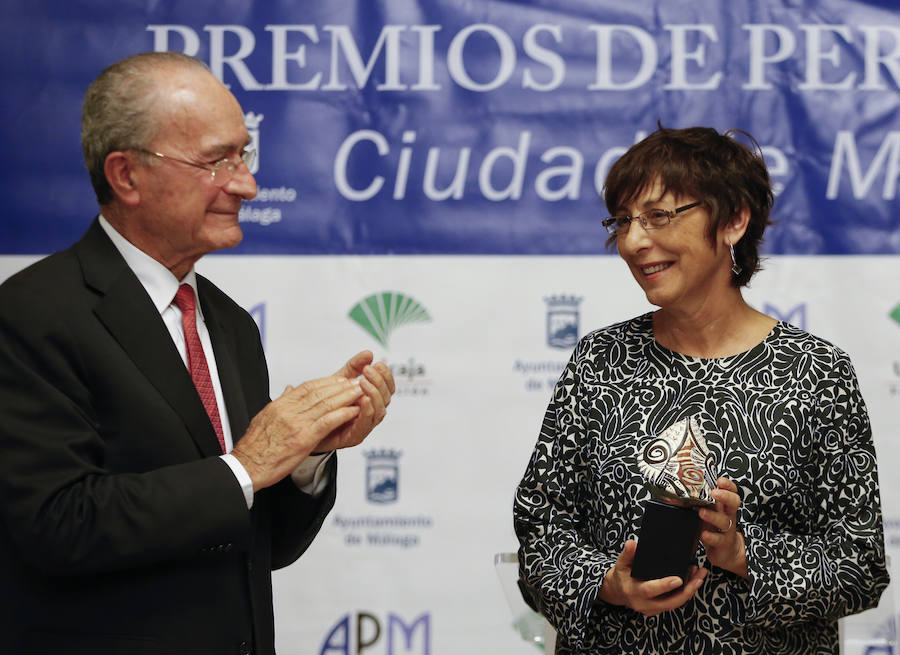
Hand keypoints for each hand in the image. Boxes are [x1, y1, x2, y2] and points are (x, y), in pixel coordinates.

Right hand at [232, 376, 363, 490]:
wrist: (246, 466)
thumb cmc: (255, 447)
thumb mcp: (264, 417)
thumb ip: (280, 402)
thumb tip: (288, 389)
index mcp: (280, 405)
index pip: (307, 387)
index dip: (326, 382)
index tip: (339, 379)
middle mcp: (288, 411)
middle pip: (319, 392)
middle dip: (340, 386)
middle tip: (356, 381)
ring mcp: (296, 424)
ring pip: (325, 404)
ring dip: (345, 397)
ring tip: (359, 392)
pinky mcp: (303, 439)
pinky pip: (326, 422)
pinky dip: (342, 415)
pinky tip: (353, 411)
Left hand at [315, 351, 394, 452]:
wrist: (308, 427)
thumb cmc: (326, 404)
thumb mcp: (340, 380)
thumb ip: (354, 367)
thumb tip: (369, 353)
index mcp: (371, 398)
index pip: (388, 386)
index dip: (386, 374)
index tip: (377, 363)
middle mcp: (371, 412)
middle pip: (387, 397)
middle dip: (380, 381)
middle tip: (368, 370)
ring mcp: (365, 425)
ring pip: (380, 410)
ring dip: (374, 394)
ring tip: (363, 382)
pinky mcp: (356, 436)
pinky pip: (367, 423)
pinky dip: (367, 410)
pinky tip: (362, 399)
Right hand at [597, 540, 706, 615]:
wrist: (617, 591)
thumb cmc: (621, 575)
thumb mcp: (621, 563)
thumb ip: (627, 553)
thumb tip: (632, 543)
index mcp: (634, 591)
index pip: (650, 590)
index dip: (665, 586)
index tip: (678, 579)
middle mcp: (644, 604)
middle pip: (670, 602)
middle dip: (687, 591)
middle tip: (699, 578)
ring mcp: (652, 609)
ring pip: (675, 604)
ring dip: (690, 591)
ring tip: (700, 576)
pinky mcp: (659, 609)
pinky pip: (674, 603)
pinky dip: (685, 593)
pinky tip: (693, 581)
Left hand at [699, 477, 747, 578]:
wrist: (727, 551)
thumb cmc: (715, 528)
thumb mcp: (711, 512)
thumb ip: (702, 501)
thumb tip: (683, 485)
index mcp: (724, 506)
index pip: (731, 492)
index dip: (728, 485)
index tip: (720, 480)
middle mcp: (728, 516)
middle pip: (733, 503)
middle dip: (725, 496)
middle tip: (714, 492)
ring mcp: (727, 530)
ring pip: (724, 522)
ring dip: (713, 516)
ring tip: (702, 512)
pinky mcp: (722, 544)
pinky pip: (718, 540)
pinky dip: (711, 537)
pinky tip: (704, 534)